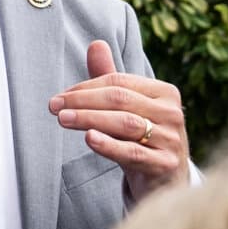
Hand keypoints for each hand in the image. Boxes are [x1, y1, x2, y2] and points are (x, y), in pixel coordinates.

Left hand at [48, 40, 189, 202]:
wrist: (165, 184)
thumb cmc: (142, 141)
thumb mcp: (127, 109)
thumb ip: (111, 78)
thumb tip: (96, 44)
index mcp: (165, 92)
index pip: (119, 82)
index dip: (86, 87)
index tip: (60, 97)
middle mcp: (172, 113)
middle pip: (120, 100)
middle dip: (83, 101)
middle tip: (55, 106)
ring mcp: (171, 140)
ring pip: (125, 123)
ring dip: (89, 119)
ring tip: (63, 119)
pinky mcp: (165, 165)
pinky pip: (132, 152)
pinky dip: (109, 144)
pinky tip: (89, 139)